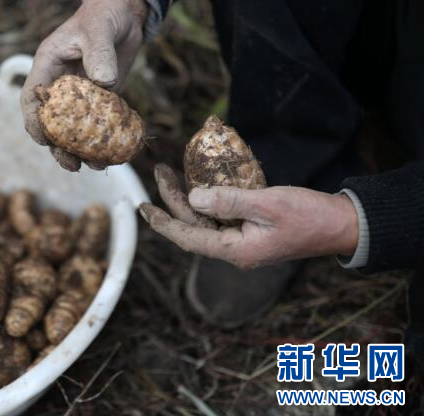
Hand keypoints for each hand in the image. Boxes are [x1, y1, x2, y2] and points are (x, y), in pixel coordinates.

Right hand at [21, 0, 147, 170]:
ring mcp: (80, 95)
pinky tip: (114, 154)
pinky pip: (98, 125)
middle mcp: (60, 85)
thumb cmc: (105, 15)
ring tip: (97, 165)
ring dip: (83, 151)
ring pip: (74, 130)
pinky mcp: (100, 100)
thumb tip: (103, 84)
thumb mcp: (99, 31)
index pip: (31, 100)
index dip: (34, 123)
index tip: (44, 141)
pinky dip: (104, 141)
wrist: (125, 15)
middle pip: (51, 124)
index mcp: (48, 67)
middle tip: (73, 165)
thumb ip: (99, 54)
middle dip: (59, 148)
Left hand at [139, 164, 358, 268]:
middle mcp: (235, 249)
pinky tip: (200, 182)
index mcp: (236, 250)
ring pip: (205, 220)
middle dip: (173, 199)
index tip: (142, 207)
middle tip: (161, 171)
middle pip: (193, 225)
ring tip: (172, 173)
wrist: (342, 225)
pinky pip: (221, 216)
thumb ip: (229, 201)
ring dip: (188, 198)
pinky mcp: (251, 231)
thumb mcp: (268, 203)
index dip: (162, 222)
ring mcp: (243, 241)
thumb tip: (193, 199)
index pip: (187, 237)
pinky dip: (208, 199)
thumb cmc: (309, 215)